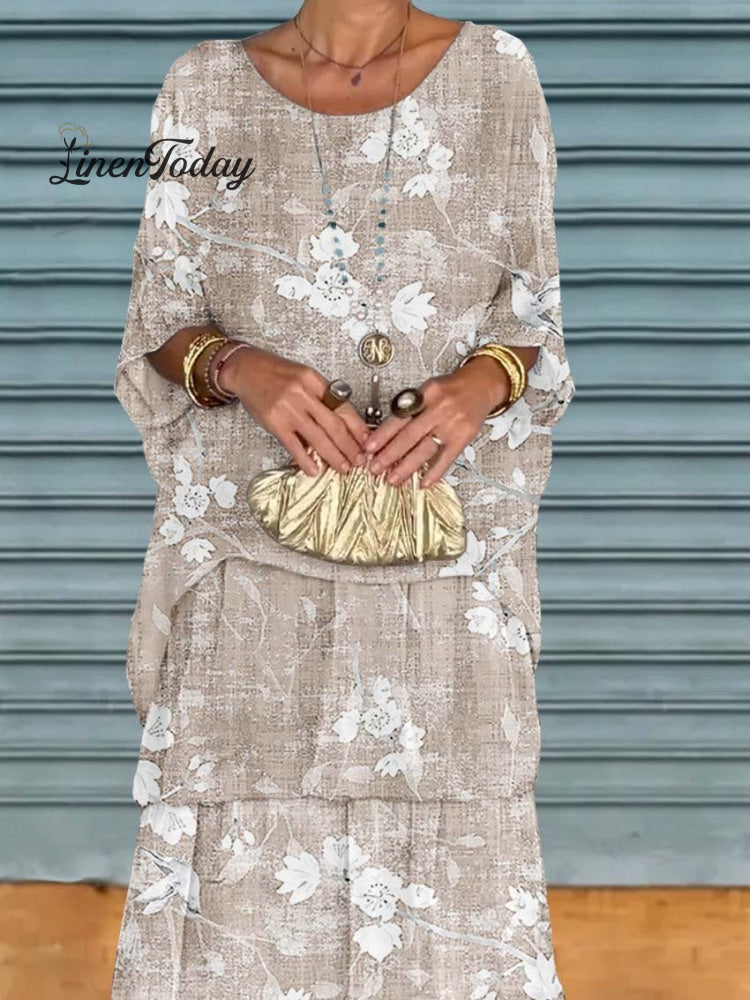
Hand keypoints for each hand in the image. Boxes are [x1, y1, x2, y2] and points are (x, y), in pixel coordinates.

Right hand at [220, 343, 369, 475]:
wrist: (245, 369)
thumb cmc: (273, 373)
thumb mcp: (303, 376)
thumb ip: (321, 395)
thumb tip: (342, 420)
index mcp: (314, 380)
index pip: (343, 407)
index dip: (358, 427)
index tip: (367, 441)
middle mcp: (303, 394)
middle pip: (334, 425)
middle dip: (350, 446)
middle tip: (359, 460)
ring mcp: (289, 409)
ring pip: (318, 438)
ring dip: (334, 456)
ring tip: (343, 467)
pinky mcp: (275, 422)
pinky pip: (294, 446)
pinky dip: (306, 460)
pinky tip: (314, 469)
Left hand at [363, 356, 512, 487]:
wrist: (481, 386)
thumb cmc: (451, 389)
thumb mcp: (428, 389)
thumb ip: (410, 407)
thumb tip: (387, 431)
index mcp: (426, 394)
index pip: (400, 417)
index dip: (383, 434)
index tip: (370, 447)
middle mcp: (439, 409)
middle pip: (410, 436)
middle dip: (390, 454)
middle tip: (376, 468)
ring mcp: (452, 425)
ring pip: (425, 449)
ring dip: (408, 467)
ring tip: (394, 479)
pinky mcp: (463, 438)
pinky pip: (446, 458)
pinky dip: (435, 472)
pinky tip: (424, 482)